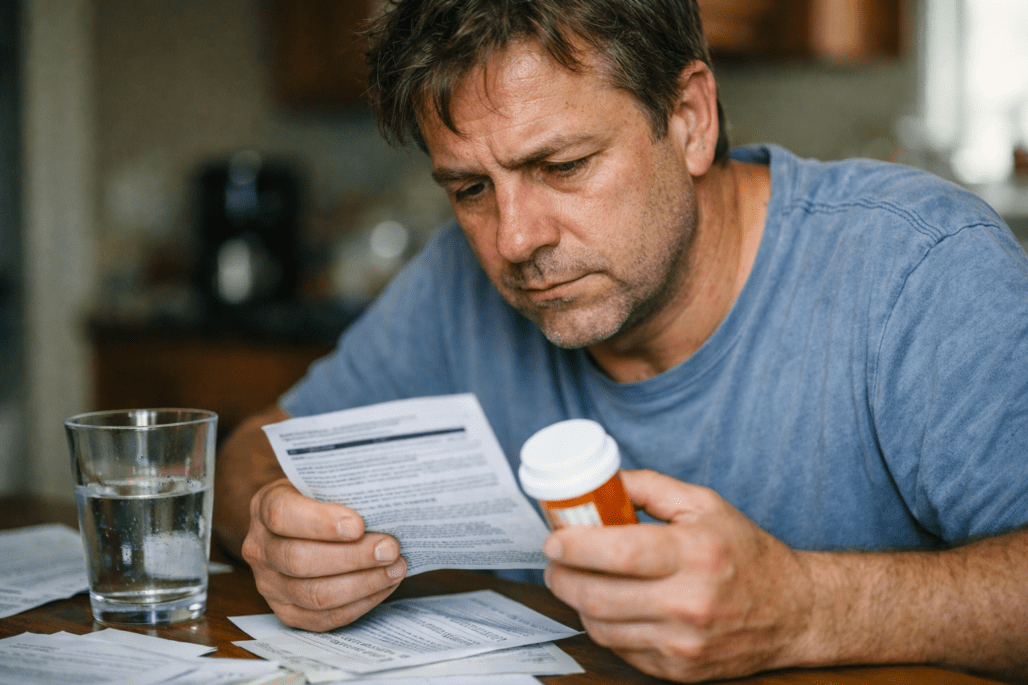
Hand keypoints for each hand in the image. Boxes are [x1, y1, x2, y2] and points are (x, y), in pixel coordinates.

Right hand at [241, 477, 406, 630]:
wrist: (300, 525)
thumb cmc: (319, 499)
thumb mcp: (322, 483)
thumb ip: (343, 490)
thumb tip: (387, 501)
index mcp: (265, 506)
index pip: (282, 515)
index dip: (320, 522)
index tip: (359, 525)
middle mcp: (260, 548)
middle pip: (301, 560)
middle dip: (353, 557)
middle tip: (391, 549)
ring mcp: (269, 585)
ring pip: (315, 594)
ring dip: (363, 584)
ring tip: (395, 568)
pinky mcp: (287, 612)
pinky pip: (324, 618)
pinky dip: (360, 603)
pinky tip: (384, 586)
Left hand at [542, 469, 814, 681]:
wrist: (792, 612)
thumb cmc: (745, 553)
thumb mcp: (704, 505)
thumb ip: (649, 487)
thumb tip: (599, 481)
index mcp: (695, 554)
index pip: (619, 553)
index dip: (575, 547)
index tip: (554, 539)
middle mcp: (690, 603)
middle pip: (598, 596)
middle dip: (562, 577)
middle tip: (555, 561)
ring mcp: (682, 643)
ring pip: (601, 628)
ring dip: (577, 603)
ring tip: (578, 581)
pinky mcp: (678, 671)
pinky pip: (620, 650)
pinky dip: (604, 627)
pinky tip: (610, 606)